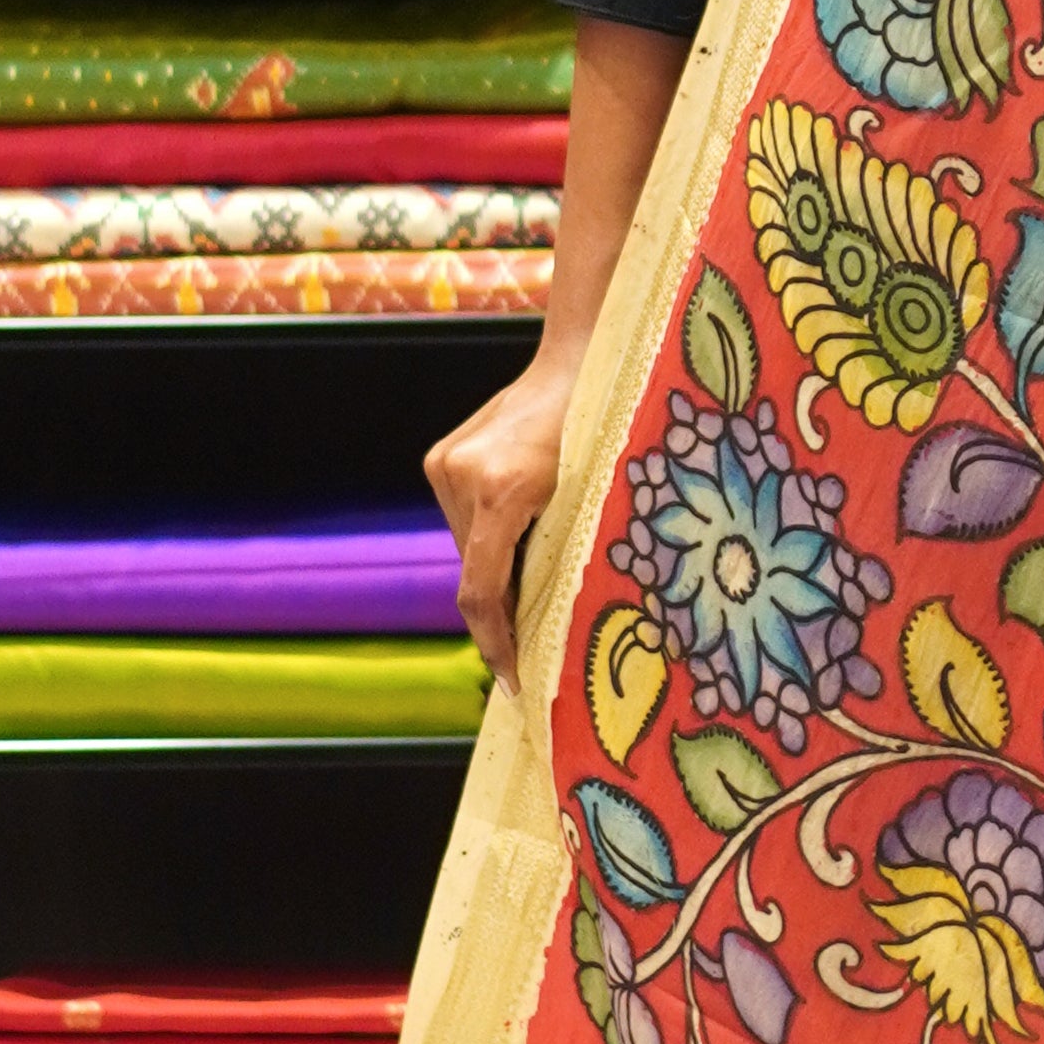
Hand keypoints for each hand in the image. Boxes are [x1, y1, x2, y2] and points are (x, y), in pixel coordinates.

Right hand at [425, 343, 582, 686]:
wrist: (577, 364)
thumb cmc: (602, 431)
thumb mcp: (593, 498)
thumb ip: (563, 552)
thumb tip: (553, 620)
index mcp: (504, 490)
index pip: (483, 590)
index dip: (497, 643)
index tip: (513, 679)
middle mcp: (463, 478)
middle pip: (474, 571)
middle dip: (503, 607)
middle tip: (535, 638)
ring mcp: (446, 466)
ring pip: (466, 546)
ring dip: (496, 567)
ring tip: (535, 570)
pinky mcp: (440, 458)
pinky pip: (463, 518)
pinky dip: (488, 536)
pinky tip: (520, 531)